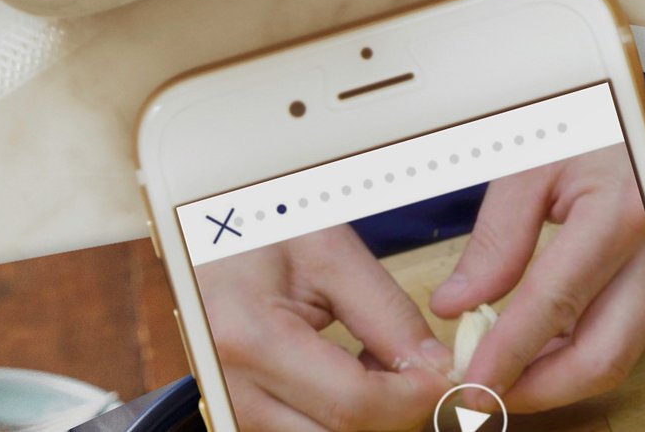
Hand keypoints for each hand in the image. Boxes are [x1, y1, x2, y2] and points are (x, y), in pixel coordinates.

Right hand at [200, 228, 446, 431]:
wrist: (196, 234)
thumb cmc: (260, 231)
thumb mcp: (332, 254)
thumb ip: (387, 313)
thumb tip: (434, 366)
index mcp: (252, 341)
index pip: (353, 404)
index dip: (413, 399)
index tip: (448, 375)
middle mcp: (232, 392)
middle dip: (396, 415)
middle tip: (429, 373)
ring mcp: (228, 411)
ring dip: (369, 419)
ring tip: (388, 365)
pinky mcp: (234, 416)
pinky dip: (340, 419)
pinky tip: (357, 377)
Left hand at [430, 144, 644, 407]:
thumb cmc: (597, 124)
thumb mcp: (535, 163)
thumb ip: (497, 238)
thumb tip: (457, 306)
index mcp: (622, 213)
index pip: (556, 306)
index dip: (507, 356)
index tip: (468, 385)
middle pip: (599, 357)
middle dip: (535, 390)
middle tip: (481, 395)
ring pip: (613, 357)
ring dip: (552, 378)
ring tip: (498, 368)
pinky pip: (621, 337)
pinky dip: (573, 355)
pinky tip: (533, 346)